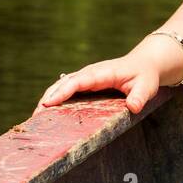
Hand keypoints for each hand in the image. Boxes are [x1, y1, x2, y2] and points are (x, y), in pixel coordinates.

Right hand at [33, 54, 161, 116]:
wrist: (144, 64)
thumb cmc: (145, 76)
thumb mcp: (146, 86)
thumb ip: (140, 96)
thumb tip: (133, 107)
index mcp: (102, 73)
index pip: (79, 81)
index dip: (63, 91)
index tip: (48, 103)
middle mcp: (90, 73)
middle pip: (64, 83)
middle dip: (48, 98)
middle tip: (35, 116)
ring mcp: (86, 78)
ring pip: (61, 86)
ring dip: (48, 99)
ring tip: (35, 117)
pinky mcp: (84, 84)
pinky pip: (66, 90)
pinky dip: (54, 99)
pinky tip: (46, 113)